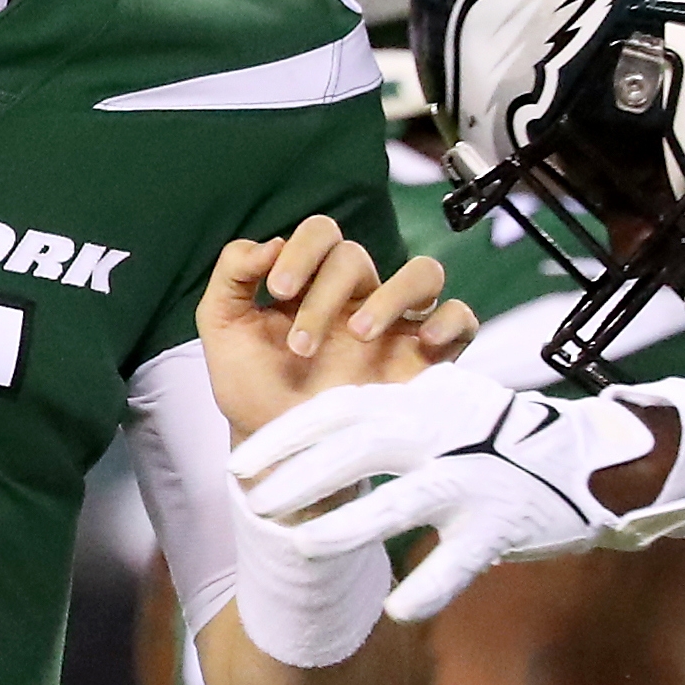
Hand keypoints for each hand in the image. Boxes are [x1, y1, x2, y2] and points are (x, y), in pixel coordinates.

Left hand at [198, 214, 475, 444]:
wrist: (278, 450)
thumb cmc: (254, 386)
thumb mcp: (222, 326)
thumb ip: (231, 274)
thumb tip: (267, 242)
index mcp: (314, 282)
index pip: (322, 234)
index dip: (302, 249)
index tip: (278, 290)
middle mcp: (359, 297)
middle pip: (358, 256)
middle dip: (324, 294)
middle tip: (300, 345)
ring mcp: (396, 326)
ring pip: (423, 272)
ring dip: (391, 295)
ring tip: (360, 335)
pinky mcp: (426, 361)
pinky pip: (462, 320)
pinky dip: (452, 320)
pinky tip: (425, 341)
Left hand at [231, 363, 684, 623]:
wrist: (595, 461)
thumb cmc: (504, 438)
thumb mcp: (447, 406)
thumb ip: (390, 413)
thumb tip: (314, 433)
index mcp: (424, 400)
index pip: (341, 409)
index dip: (287, 437)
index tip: (242, 464)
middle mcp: (445, 432)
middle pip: (360, 448)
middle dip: (301, 477)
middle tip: (255, 506)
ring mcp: (477, 479)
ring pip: (404, 501)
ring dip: (348, 526)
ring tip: (302, 548)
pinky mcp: (506, 523)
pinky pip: (460, 560)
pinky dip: (428, 586)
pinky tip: (395, 610)